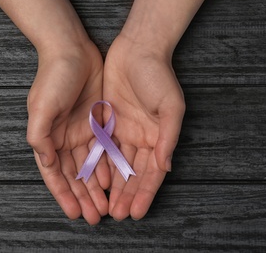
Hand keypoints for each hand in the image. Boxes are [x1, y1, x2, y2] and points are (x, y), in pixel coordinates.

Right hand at [0, 0, 109, 224]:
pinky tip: (113, 179)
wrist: (72, 50)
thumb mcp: (41, 108)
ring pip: (91, 165)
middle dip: (83, 196)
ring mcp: (82, 131)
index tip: (73, 214)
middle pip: (75, 175)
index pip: (56, 175)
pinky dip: (107, 165)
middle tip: (95, 216)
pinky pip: (104, 149)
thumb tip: (48, 164)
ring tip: (106, 204)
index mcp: (49, 138)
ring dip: (97, 186)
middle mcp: (64, 139)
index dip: (63, 195)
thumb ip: (40, 138)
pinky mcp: (98, 122)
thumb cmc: (54, 78)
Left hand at [103, 35, 184, 220]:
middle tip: (116, 215)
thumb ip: (168, 138)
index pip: (152, 173)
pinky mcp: (108, 122)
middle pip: (133, 173)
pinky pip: (102, 147)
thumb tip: (165, 167)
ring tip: (105, 205)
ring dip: (111, 186)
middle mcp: (141, 138)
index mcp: (158, 137)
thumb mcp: (171, 107)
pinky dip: (99, 165)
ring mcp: (124, 131)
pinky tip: (94, 181)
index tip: (136, 213)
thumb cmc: (159, 76)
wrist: (137, 50)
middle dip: (126, 195)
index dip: (145, 194)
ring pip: (116, 164)